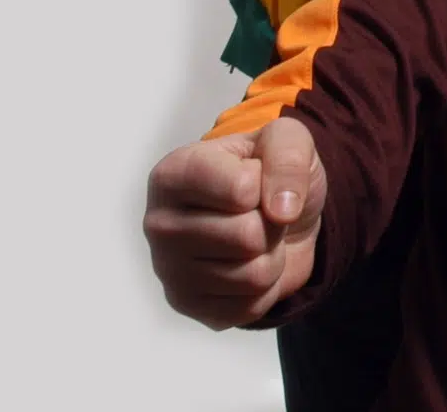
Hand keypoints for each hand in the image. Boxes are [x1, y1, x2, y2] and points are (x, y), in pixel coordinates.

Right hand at [141, 117, 325, 328]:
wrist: (277, 213)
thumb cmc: (270, 172)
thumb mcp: (287, 140)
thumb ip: (287, 157)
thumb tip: (282, 209)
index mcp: (173, 174)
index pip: (241, 190)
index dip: (269, 183)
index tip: (257, 175)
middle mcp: (158, 223)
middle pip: (248, 237)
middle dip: (273, 224)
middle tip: (261, 211)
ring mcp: (168, 269)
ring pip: (253, 275)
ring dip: (272, 255)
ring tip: (257, 236)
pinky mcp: (187, 304)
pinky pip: (250, 307)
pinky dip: (267, 287)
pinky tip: (248, 263)